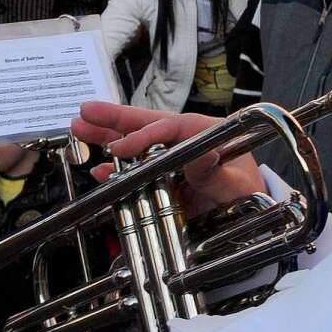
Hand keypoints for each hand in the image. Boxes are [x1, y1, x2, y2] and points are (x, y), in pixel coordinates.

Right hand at [72, 102, 266, 215]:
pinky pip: (136, 170)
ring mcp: (175, 160)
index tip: (120, 147)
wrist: (251, 220)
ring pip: (138, 142)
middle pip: (150, 124)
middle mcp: (189, 141)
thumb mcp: (238, 187)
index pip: (172, 126)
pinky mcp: (166, 179)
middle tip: (86, 111)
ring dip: (108, 136)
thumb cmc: (250, 197)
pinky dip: (115, 170)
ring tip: (80, 127)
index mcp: (209, 133)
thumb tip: (199, 154)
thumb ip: (217, 173)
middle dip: (116, 119)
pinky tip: (97, 170)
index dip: (144, 134)